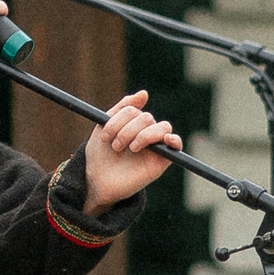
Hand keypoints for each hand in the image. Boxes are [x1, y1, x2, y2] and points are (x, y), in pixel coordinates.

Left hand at [84, 90, 181, 207]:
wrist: (97, 181)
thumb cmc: (99, 155)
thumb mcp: (104, 127)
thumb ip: (122, 108)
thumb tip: (145, 93)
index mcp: (132, 123)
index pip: (133, 110)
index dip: (118, 120)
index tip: (104, 135)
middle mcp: (145, 132)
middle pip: (146, 118)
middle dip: (127, 130)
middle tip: (115, 146)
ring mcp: (155, 145)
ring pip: (161, 127)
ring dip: (143, 135)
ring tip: (129, 149)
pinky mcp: (161, 160)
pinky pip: (176, 145)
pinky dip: (174, 140)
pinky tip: (166, 140)